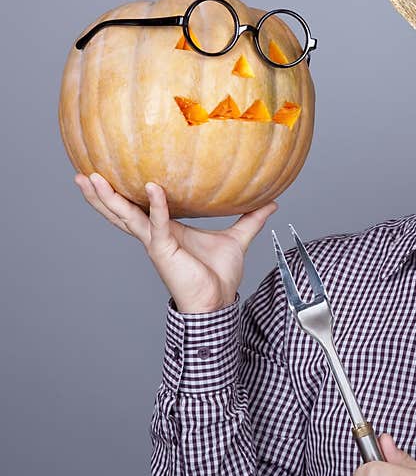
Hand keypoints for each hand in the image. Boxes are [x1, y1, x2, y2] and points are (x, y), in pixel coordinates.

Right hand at [74, 172, 277, 312]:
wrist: (217, 302)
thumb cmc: (220, 275)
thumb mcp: (238, 239)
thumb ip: (251, 219)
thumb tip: (272, 202)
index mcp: (166, 230)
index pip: (139, 208)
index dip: (123, 193)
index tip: (108, 173)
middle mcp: (155, 235)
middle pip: (120, 211)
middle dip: (101, 194)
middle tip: (83, 173)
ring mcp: (156, 242)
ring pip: (126, 216)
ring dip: (108, 198)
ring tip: (91, 177)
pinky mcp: (164, 250)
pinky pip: (159, 224)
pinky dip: (156, 205)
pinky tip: (153, 187)